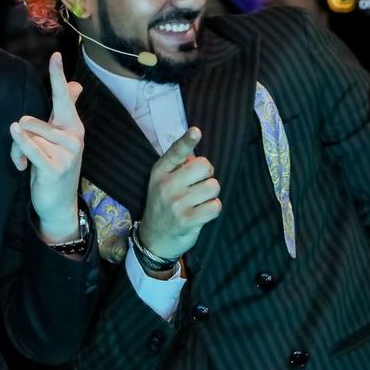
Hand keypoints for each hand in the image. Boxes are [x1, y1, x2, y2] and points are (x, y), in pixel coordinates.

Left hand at [9, 53, 84, 242]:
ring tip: (26, 163)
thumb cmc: (54, 165)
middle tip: (25, 152)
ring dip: (19, 150)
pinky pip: (30, 148)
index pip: (64, 96)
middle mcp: (74, 135)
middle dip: (20, 136)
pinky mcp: (56, 167)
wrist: (58, 203)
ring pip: (27, 135)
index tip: (55, 55)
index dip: (58, 76)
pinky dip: (20, 147)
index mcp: (72, 125)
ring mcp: (67, 152)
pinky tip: (19, 154)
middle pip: (31, 120)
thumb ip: (65, 112)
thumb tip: (76, 84)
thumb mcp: (59, 138)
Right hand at [138, 127, 221, 262]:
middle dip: (208, 174)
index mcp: (159, 171)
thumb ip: (179, 167)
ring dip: (211, 193)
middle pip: (204, 166)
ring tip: (199, 200)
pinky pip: (215, 206)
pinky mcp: (187, 221)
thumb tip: (197, 157)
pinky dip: (213, 208)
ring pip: (213, 186)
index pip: (175, 152)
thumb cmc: (164, 204)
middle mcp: (166, 185)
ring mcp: (176, 204)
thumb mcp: (162, 182)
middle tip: (199, 184)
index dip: (187, 141)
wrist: (154, 238)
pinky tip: (202, 212)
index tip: (196, 131)